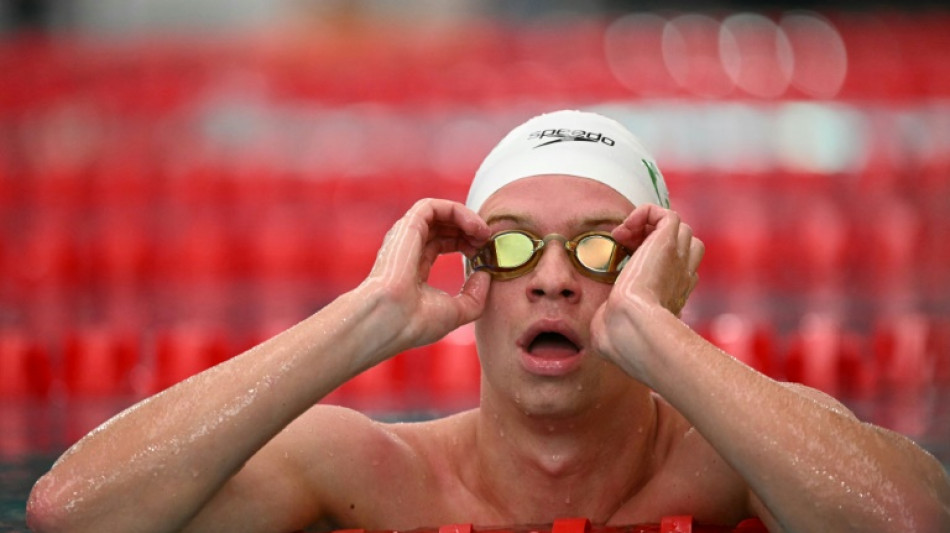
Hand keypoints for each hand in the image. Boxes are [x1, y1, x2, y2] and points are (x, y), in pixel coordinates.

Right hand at [362, 198, 491, 353]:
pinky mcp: (407, 227)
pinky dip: (457, 211)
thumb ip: (475, 295)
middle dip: (470, 230)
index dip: (467, 243)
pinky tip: (474, 228)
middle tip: (488, 241)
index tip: (485, 254)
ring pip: (439, 213)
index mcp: (415, 267)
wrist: (391, 321)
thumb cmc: (416, 322)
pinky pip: (433, 207)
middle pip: (443, 226)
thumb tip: (485, 274)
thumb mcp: (457, 311)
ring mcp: (406, 237)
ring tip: (484, 233)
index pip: (443, 243)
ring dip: (467, 218)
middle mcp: (409, 249)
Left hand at [590, 205, 703, 379]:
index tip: (628, 264)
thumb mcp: (619, 329)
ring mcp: (679, 257)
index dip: (655, 258)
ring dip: (650, 226)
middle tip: (627, 248)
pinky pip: (666, 214)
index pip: (678, 265)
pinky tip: (624, 230)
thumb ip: (615, 325)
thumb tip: (601, 333)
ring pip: (678, 227)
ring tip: (624, 238)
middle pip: (684, 243)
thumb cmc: (622, 337)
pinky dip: (645, 213)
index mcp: (676, 292)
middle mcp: (683, 273)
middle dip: (657, 239)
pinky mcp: (668, 242)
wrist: (630, 327)